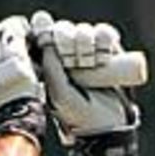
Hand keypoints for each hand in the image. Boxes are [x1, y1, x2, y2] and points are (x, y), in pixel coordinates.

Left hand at [29, 10, 144, 155]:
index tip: (45, 32)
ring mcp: (89, 53)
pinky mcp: (109, 53)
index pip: (45, 37)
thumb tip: (47, 42)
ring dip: (86, 39)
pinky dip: (104, 36)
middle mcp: (69, 57)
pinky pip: (105, 33)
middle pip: (64, 30)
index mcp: (51, 65)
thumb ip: (51, 68)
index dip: (45, 30)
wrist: (108, 126)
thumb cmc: (78, 114)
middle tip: (74, 56)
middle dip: (67, 38)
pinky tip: (104, 48)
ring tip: (92, 61)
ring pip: (83, 31)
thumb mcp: (59, 93)